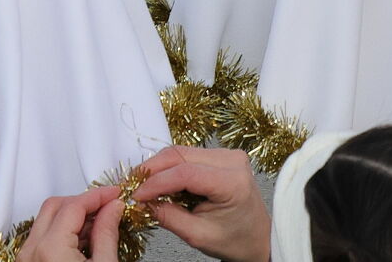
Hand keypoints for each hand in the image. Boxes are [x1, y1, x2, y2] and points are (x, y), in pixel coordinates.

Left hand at [17, 185, 125, 261]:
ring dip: (72, 215)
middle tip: (107, 204)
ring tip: (98, 223)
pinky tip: (83, 239)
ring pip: (46, 219)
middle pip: (55, 206)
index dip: (98, 195)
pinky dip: (62, 231)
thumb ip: (107, 234)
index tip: (115, 194)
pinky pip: (42, 236)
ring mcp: (26, 259)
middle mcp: (31, 251)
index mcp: (50, 248)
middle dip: (83, 201)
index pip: (74, 205)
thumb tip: (113, 208)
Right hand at [133, 147, 270, 261]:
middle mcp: (232, 161)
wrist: (257, 237)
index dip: (156, 182)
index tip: (136, 194)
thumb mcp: (198, 235)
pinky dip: (171, 167)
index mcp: (232, 182)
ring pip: (182, 151)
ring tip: (144, 187)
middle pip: (181, 154)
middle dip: (153, 170)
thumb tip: (142, 202)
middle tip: (133, 187)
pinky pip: (189, 155)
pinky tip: (161, 182)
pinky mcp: (222, 156)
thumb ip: (169, 217)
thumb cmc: (235, 240)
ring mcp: (229, 155)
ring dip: (160, 167)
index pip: (186, 172)